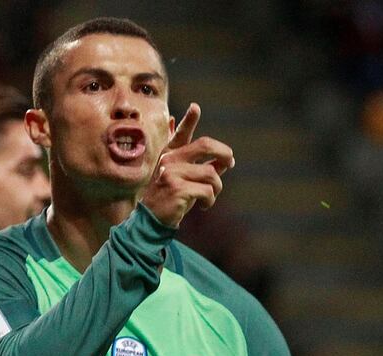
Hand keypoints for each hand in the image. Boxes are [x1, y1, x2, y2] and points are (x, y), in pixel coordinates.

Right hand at [141, 103, 234, 227]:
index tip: (195, 107)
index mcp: (170, 155)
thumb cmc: (171, 199)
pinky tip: (204, 206)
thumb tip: (226, 161)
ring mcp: (171, 173)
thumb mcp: (187, 180)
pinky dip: (210, 200)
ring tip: (210, 197)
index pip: (181, 134)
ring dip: (217, 188)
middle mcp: (169, 160)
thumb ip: (204, 168)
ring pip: (211, 173)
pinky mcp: (176, 188)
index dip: (189, 120)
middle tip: (231, 162)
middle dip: (224, 153)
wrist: (151, 220)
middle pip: (205, 145)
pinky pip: (207, 191)